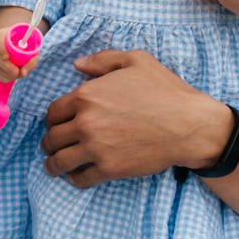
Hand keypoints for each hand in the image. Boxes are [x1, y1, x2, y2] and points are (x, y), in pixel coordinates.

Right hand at [0, 26, 29, 82]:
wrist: (15, 41)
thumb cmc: (25, 45)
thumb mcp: (32, 49)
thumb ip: (31, 60)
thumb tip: (23, 73)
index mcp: (3, 35)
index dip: (1, 49)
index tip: (7, 57)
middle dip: (6, 66)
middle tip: (16, 72)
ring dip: (6, 73)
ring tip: (17, 74)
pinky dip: (3, 77)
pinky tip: (11, 77)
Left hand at [40, 49, 232, 187]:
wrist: (189, 124)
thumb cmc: (165, 90)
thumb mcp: (136, 61)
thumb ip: (102, 60)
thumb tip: (77, 65)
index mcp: (87, 95)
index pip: (52, 112)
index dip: (52, 120)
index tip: (56, 125)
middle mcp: (86, 122)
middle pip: (51, 138)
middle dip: (49, 143)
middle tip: (52, 146)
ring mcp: (96, 148)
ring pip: (59, 161)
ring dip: (53, 164)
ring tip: (55, 166)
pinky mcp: (109, 169)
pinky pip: (81, 178)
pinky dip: (75, 178)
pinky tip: (76, 176)